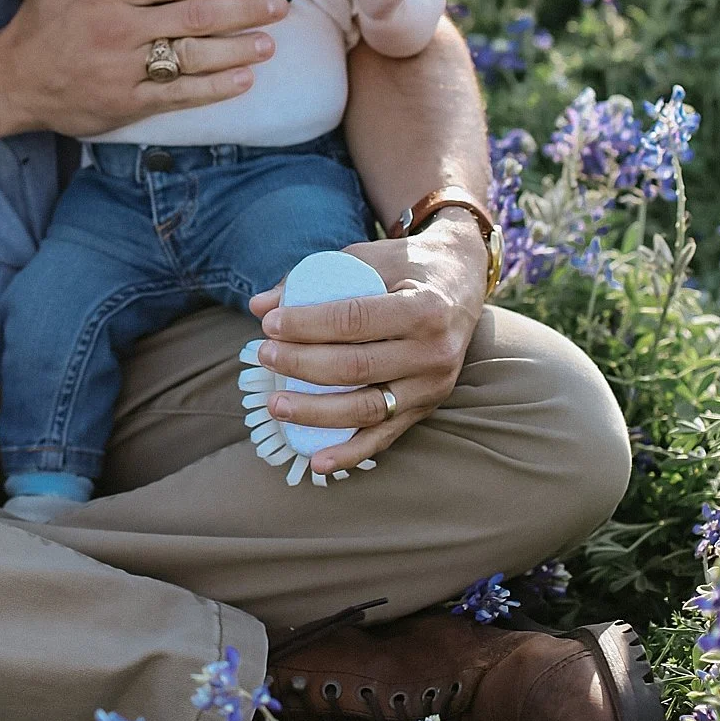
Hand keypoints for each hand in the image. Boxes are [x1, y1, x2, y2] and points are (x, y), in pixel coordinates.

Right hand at [0, 0, 287, 138]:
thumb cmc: (40, 21)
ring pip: (192, 58)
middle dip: (243, 11)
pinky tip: (243, 80)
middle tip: (278, 5)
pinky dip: (213, 89)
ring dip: (237, 50)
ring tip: (269, 43)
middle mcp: (120, 31)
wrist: (11, 81)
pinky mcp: (126, 104)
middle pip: (194, 18)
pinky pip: (178, 96)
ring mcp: (124, 70)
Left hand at [246, 212, 487, 473]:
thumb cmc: (407, 267)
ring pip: (367, 409)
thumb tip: (258, 305)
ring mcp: (432, 387)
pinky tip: (316, 462)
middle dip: (301, 365)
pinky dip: (350, 453)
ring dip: (316, 412)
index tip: (269, 324)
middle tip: (263, 355)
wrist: (461, 283)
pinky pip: (384, 436)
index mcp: (423, 308)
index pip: (354, 320)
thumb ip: (315, 278)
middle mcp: (433, 353)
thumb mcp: (367, 258)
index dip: (307, 324)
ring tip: (276, 405)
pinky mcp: (426, 409)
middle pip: (356, 367)